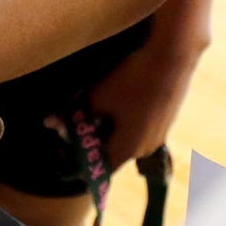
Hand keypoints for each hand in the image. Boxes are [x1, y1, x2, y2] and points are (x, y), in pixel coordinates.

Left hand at [84, 33, 204, 164]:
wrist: (172, 58)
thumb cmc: (133, 81)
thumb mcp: (99, 96)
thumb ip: (78, 114)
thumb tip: (53, 121)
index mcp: (128, 149)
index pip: (101, 167)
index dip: (84, 159)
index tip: (71, 146)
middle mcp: (145, 149)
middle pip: (114, 153)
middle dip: (95, 139)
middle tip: (80, 122)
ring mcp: (159, 136)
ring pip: (127, 139)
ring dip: (111, 128)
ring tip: (98, 107)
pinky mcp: (166, 121)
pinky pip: (140, 129)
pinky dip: (126, 121)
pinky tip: (121, 99)